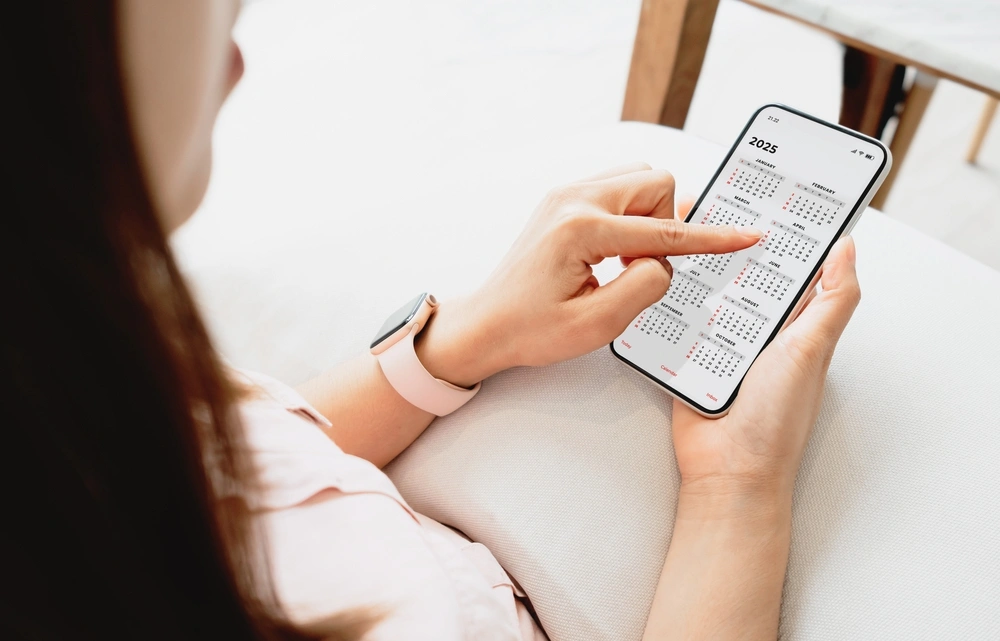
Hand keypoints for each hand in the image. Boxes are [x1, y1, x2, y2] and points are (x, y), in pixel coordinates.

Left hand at [417, 163, 761, 385]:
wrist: (486, 323)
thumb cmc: (530, 329)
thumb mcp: (596, 324)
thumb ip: (644, 287)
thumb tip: (664, 262)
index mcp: (581, 228)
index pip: (665, 231)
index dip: (712, 239)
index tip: (746, 236)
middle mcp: (573, 198)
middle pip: (655, 183)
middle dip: (667, 224)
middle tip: (642, 267)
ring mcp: (565, 193)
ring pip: (639, 180)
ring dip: (648, 218)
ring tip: (623, 262)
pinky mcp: (563, 199)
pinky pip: (617, 188)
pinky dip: (630, 216)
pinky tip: (612, 252)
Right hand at [668, 199, 861, 503]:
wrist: (727, 471)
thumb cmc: (775, 420)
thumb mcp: (812, 350)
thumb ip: (833, 300)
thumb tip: (847, 247)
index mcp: (793, 324)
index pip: (789, 266)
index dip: (781, 233)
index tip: (768, 197)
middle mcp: (757, 331)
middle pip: (741, 274)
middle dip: (726, 244)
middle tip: (709, 205)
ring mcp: (720, 344)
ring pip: (705, 293)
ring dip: (693, 272)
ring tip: (675, 237)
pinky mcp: (688, 357)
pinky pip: (675, 323)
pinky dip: (667, 306)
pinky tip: (657, 281)